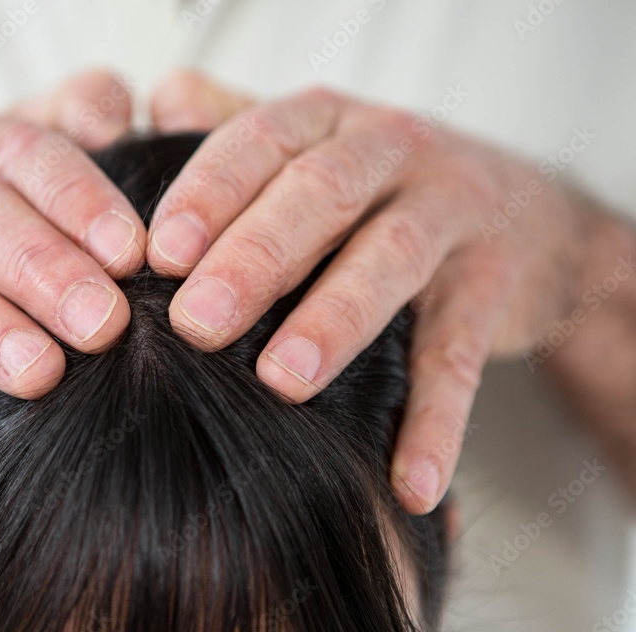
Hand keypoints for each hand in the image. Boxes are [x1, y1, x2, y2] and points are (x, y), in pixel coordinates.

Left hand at [148, 71, 591, 512]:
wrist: (523, 212)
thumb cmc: (375, 187)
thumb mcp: (310, 143)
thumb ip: (234, 124)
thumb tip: (157, 100)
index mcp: (326, 121)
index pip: (260, 139)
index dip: (208, 192)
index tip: (156, 253)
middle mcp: (391, 152)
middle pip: (320, 195)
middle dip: (255, 259)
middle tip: (196, 323)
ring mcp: (452, 215)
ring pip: (391, 261)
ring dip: (336, 322)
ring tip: (284, 382)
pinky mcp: (495, 287)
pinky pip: (463, 357)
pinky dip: (436, 422)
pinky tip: (406, 483)